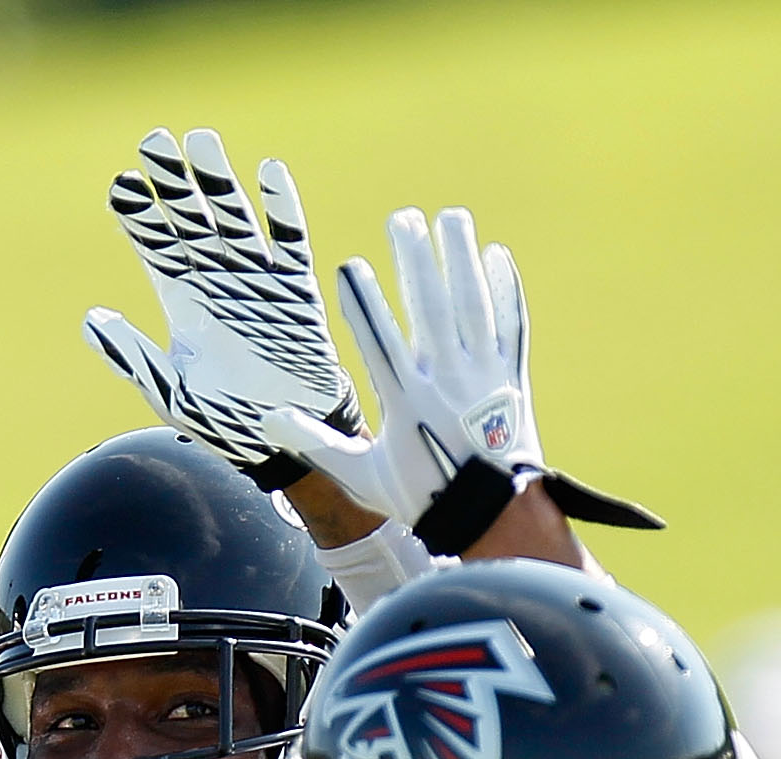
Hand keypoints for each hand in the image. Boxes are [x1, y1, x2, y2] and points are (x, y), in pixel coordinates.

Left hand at [81, 129, 359, 489]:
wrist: (282, 438)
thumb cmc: (224, 419)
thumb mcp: (168, 390)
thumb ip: (132, 354)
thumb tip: (91, 319)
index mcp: (183, 303)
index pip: (156, 247)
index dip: (140, 215)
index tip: (122, 185)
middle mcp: (217, 282)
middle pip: (192, 220)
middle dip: (174, 182)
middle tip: (154, 140)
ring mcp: (257, 280)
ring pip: (234, 219)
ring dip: (218, 182)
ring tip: (200, 142)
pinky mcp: (296, 289)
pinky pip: (290, 241)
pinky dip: (281, 208)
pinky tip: (269, 172)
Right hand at [264, 207, 659, 555]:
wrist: (493, 518)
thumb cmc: (422, 498)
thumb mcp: (361, 478)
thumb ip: (316, 445)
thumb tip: (268, 422)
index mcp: (406, 403)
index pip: (380, 343)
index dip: (364, 303)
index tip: (351, 266)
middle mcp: (447, 383)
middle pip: (431, 309)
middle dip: (417, 260)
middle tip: (404, 219)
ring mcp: (484, 377)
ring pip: (472, 306)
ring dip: (461, 259)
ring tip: (451, 217)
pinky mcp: (513, 378)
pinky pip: (510, 324)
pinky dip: (505, 289)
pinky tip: (496, 255)